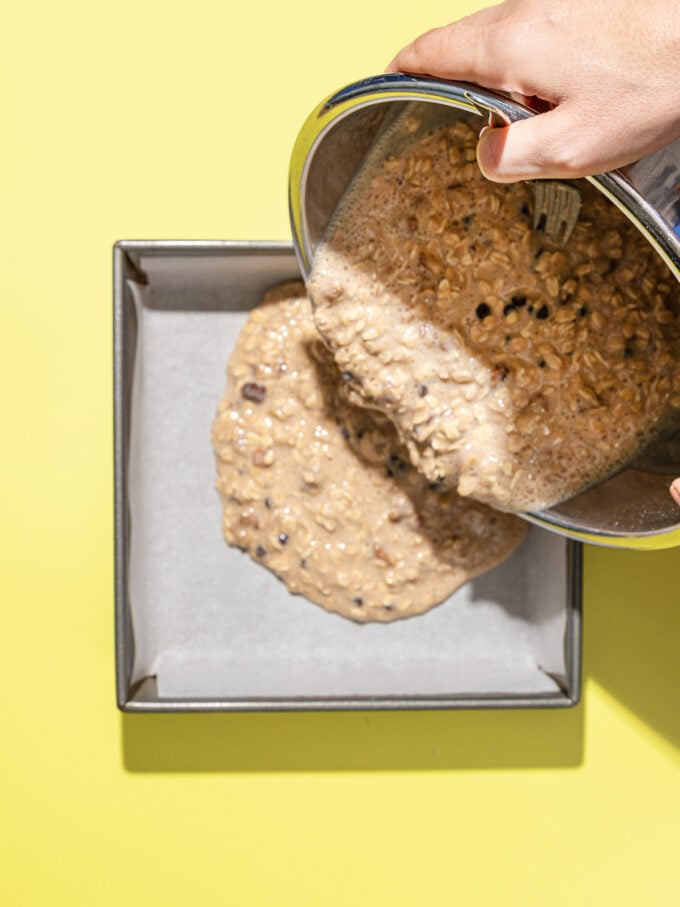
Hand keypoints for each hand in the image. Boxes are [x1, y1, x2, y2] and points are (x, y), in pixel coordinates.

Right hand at [387, 0, 679, 182]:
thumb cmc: (651, 85)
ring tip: (521, 116)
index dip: (401, 71)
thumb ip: (510, 158)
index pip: (428, 50)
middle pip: (460, 42)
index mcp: (507, 47)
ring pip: (498, 36)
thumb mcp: (572, 148)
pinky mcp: (580, 2)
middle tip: (459, 121)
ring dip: (495, 74)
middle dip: (450, 80)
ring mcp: (553, 0)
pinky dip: (527, 61)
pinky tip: (558, 91)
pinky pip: (533, 30)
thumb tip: (483, 154)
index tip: (389, 87)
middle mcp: (523, 11)